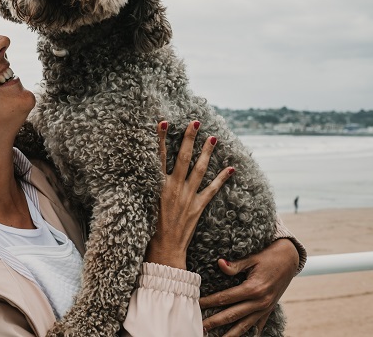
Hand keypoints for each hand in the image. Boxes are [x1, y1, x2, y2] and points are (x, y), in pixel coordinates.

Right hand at [145, 120, 233, 269]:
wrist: (164, 250)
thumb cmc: (148, 229)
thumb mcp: (142, 204)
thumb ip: (146, 187)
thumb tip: (144, 172)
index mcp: (157, 186)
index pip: (159, 156)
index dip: (160, 138)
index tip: (163, 122)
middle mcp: (173, 187)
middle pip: (182, 157)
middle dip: (189, 138)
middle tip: (195, 122)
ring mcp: (187, 196)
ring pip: (199, 169)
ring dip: (207, 152)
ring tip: (213, 137)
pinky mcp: (198, 207)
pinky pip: (212, 189)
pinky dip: (222, 178)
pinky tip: (230, 168)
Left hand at [200, 238, 299, 335]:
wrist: (290, 260)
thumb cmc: (269, 257)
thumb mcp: (252, 258)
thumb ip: (235, 265)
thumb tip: (219, 263)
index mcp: (253, 289)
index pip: (225, 298)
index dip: (209, 302)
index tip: (197, 305)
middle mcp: (259, 302)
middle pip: (232, 315)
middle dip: (214, 322)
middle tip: (200, 327)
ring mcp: (265, 309)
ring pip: (244, 326)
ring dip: (229, 333)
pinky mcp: (268, 310)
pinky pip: (256, 326)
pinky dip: (247, 333)